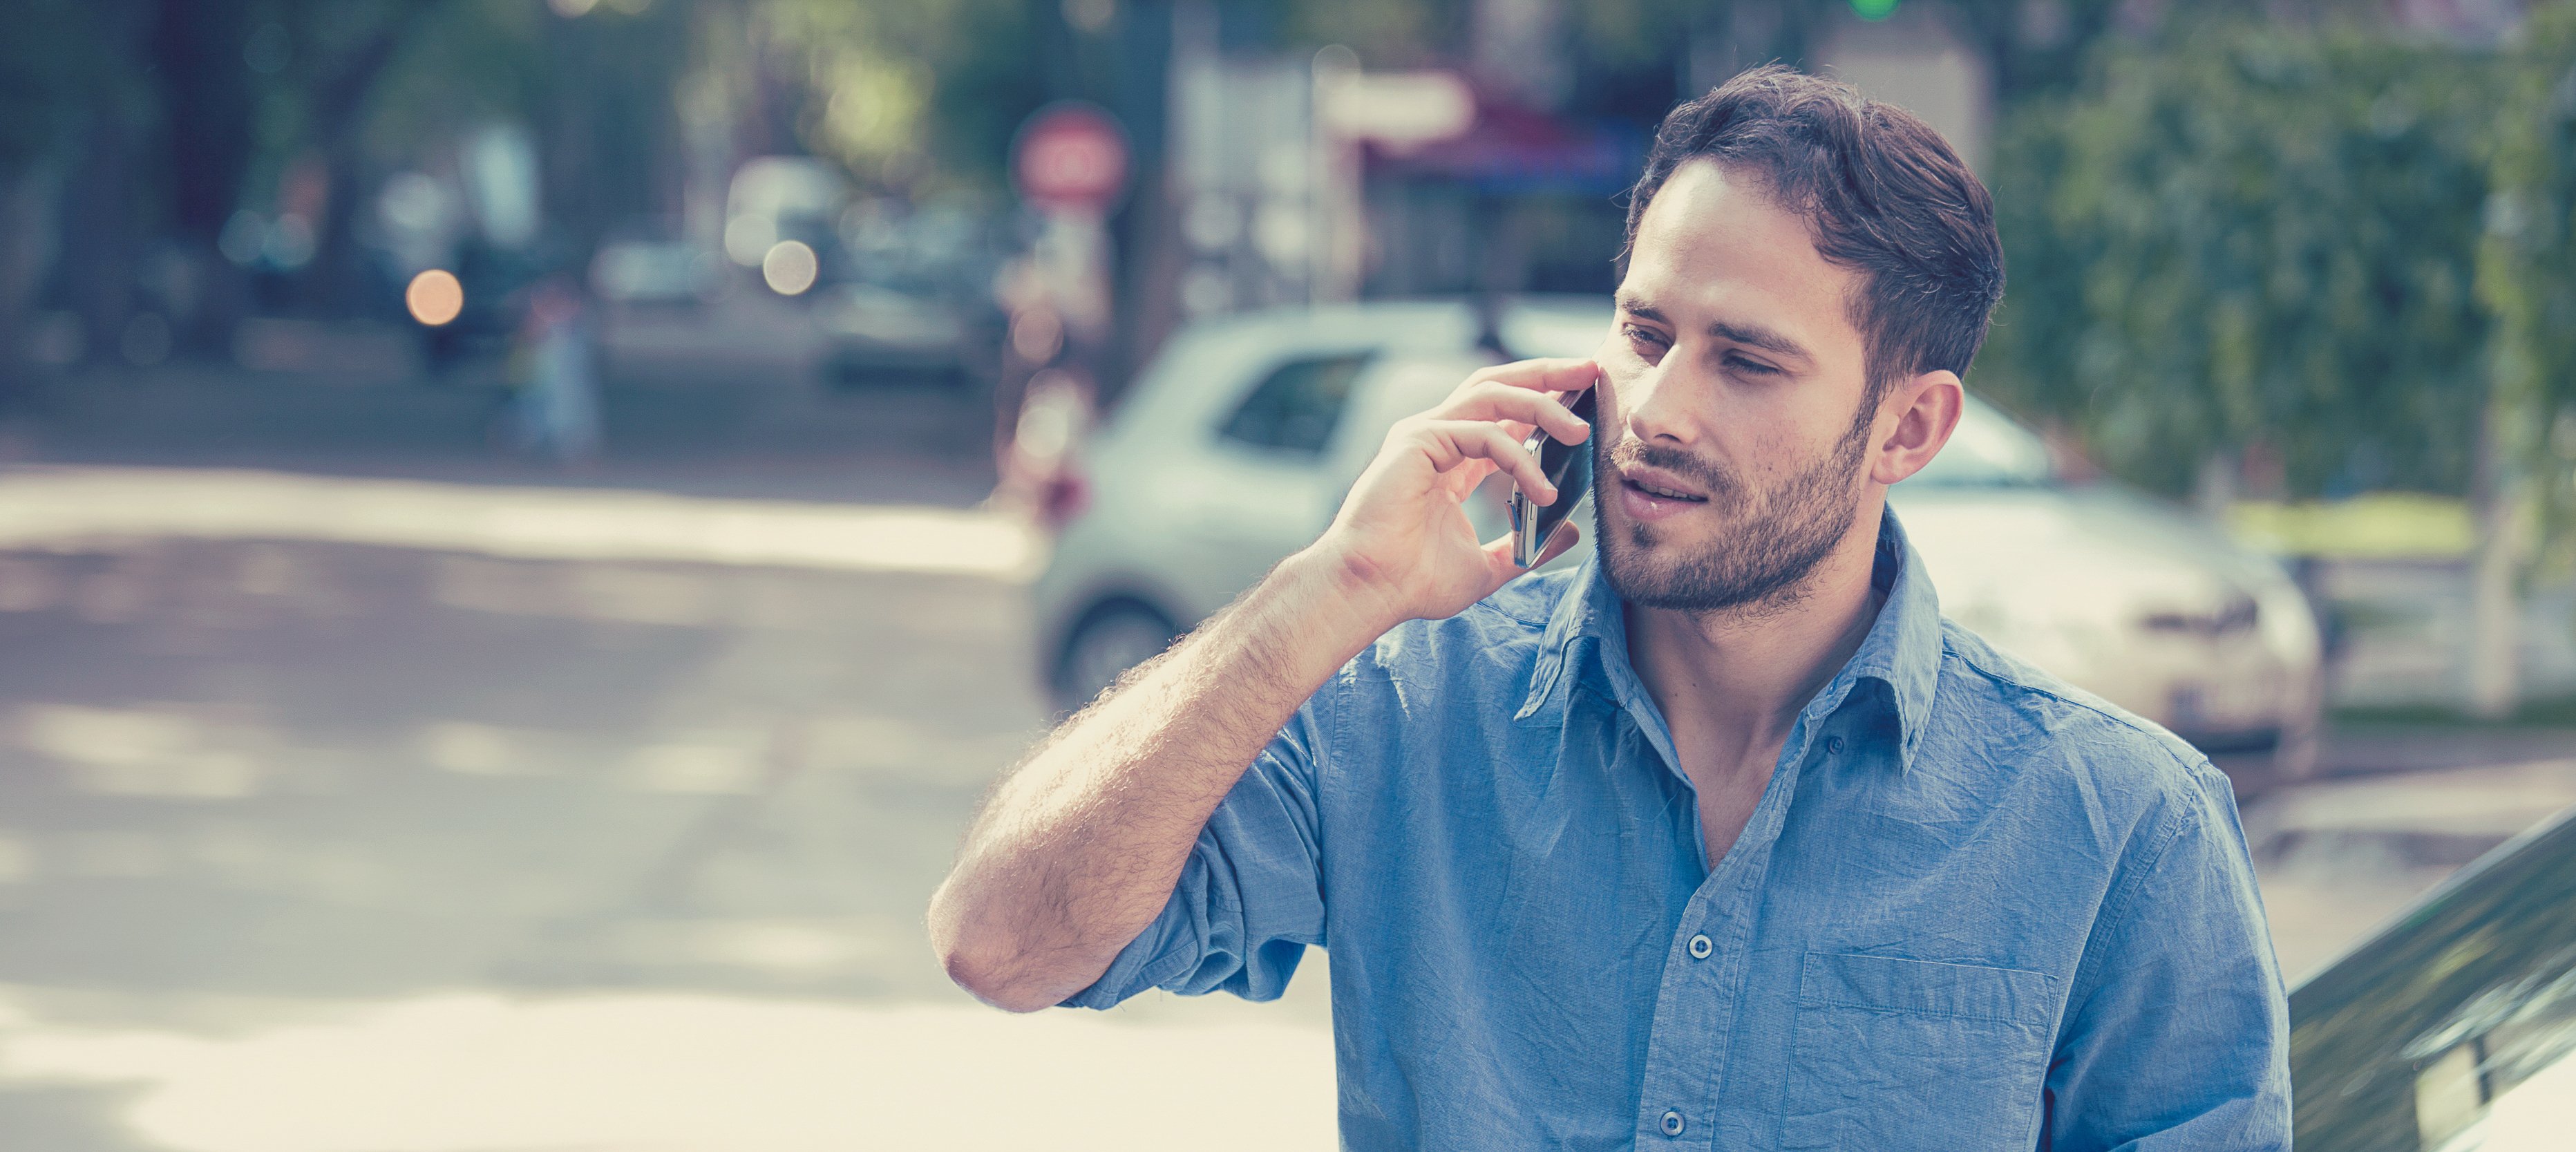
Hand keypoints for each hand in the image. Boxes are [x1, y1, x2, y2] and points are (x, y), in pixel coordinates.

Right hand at [1304, 357, 1595, 629]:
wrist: (1369, 592)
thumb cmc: (1414, 582)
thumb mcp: (1487, 566)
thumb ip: (1526, 547)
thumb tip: (1569, 532)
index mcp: (1451, 459)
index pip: (1503, 414)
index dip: (1545, 401)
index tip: (1585, 399)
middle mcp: (1436, 436)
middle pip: (1498, 384)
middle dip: (1546, 374)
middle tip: (1590, 371)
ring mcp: (1423, 434)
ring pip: (1491, 395)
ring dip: (1541, 404)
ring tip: (1580, 429)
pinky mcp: (1416, 442)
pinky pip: (1480, 435)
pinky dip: (1517, 458)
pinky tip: (1542, 489)